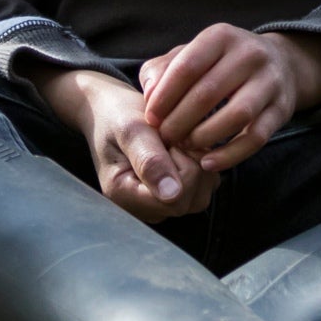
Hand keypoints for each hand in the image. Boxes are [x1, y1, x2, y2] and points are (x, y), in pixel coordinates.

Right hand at [30, 65, 214, 221]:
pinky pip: (206, 184)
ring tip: (171, 143)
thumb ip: (150, 161)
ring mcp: (162, 204)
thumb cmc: (118, 115)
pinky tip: (179, 148)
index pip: (174, 200)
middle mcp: (144, 208)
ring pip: (203, 191)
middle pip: (192, 198)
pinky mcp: (178, 196)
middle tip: (168, 138)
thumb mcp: (130, 129)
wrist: (113, 111)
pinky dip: (199, 161)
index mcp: (125, 196)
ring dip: (196, 160)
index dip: (180, 164)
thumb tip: (172, 195)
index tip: (164, 138)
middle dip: (189, 161)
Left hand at [140, 25, 320, 173]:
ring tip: (186, 147)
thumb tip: (149, 96)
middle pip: (208, 93)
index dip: (164, 96)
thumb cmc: (221, 63)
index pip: (187, 67)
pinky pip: (256, 137)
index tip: (150, 119)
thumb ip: (163, 70)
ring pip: (236, 115)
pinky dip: (230, 155)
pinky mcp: (282, 109)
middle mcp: (250, 54)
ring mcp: (270, 81)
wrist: (281, 64)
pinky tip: (208, 162)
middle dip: (180, 121)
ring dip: (204, 137)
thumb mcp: (192, 54)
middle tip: (166, 138)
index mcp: (221, 36)